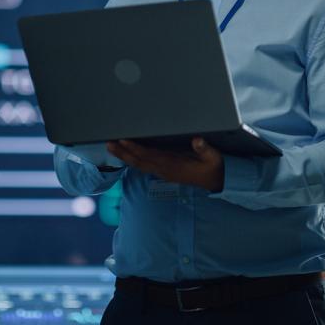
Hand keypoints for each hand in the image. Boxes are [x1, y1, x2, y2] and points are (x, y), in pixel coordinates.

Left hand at [106, 138, 223, 191]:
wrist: (215, 184)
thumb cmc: (212, 168)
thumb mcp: (213, 158)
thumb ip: (205, 149)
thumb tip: (197, 140)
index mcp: (173, 164)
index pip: (150, 155)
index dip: (135, 148)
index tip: (124, 140)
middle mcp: (165, 169)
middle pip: (139, 161)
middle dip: (123, 152)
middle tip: (109, 143)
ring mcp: (163, 172)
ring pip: (139, 165)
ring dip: (124, 156)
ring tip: (111, 147)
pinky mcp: (163, 172)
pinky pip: (144, 166)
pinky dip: (132, 160)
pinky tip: (125, 155)